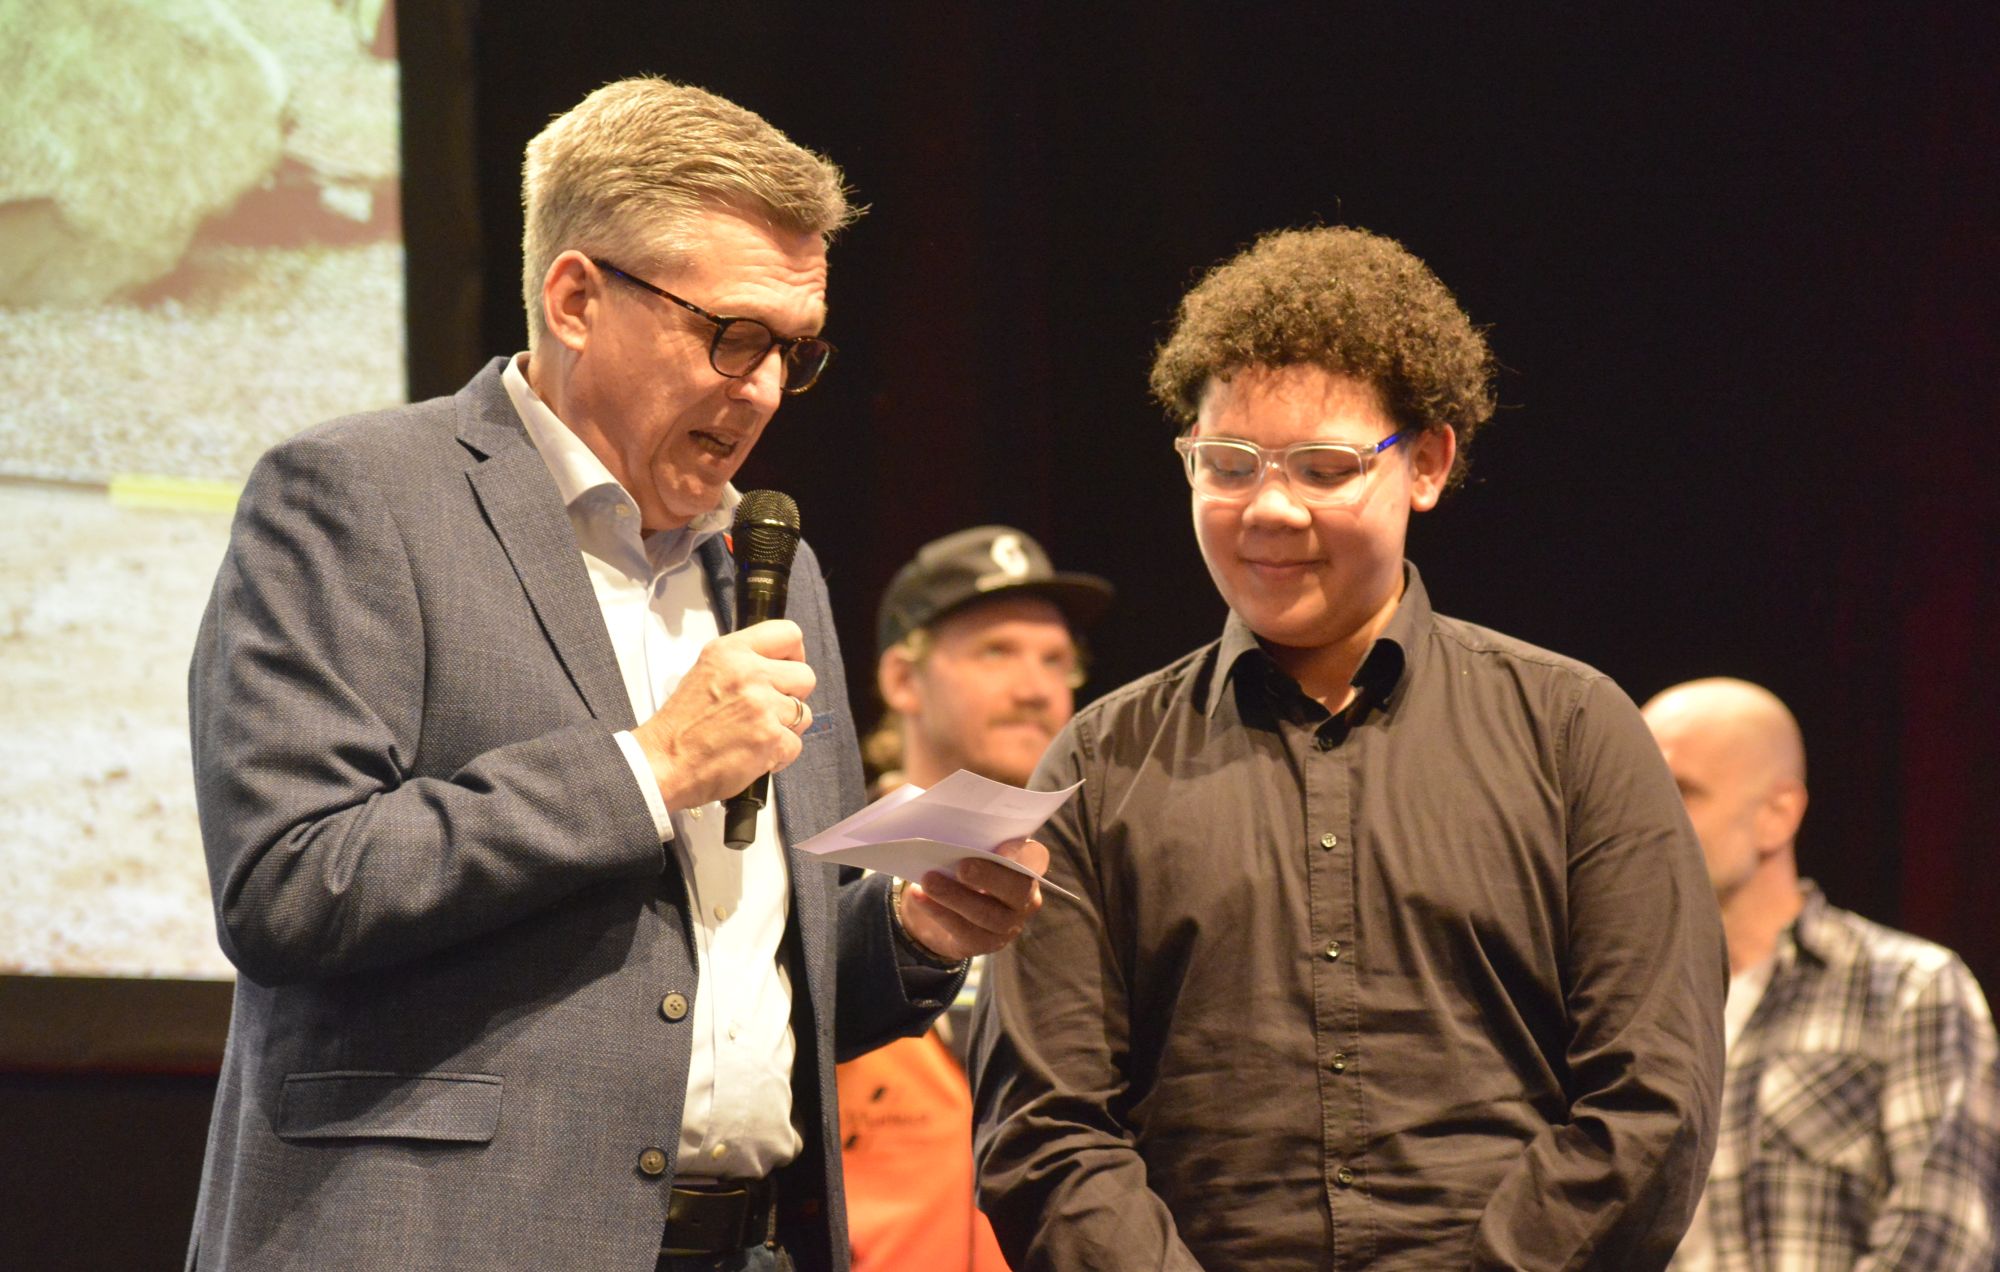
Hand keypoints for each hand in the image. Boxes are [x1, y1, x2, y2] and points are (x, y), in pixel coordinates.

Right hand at [629, 620, 816, 809]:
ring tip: (758, 734)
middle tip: (771, 709)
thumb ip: (741, 663)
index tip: (787, 668)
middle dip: (793, 696)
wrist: (663, 763)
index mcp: (731, 652)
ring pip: (804, 713)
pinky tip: (755, 754)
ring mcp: (762, 706)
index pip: (788, 633)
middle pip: (805, 676)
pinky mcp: (770, 738)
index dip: (795, 654)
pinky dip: (779, 755)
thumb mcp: (705, 672)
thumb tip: (775, 664)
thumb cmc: (680, 726)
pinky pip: (795, 745)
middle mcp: (749, 674)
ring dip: (787, 728)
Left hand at [898, 837, 1049, 961]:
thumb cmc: (962, 866)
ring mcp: (1009, 925)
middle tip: (962, 867)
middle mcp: (1026, 897)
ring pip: (988, 914)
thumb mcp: (970, 849)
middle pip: (1017, 890)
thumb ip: (972, 841)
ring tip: (928, 880)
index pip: (1036, 857)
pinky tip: (919, 896)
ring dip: (955, 896)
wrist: (945, 906)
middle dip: (989, 877)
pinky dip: (939, 912)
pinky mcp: (986, 943)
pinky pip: (965, 932)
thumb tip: (951, 829)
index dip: (1023, 853)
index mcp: (1027, 866)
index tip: (1003, 847)